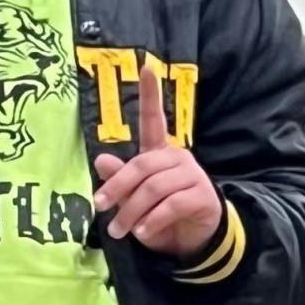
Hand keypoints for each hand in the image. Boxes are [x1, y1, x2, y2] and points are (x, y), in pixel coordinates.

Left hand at [92, 64, 221, 260]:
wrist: (193, 238)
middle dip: (118, 188)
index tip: (147, 66)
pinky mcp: (203, 196)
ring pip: (155, 188)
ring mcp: (192, 175)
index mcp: (159, 152)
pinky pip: (171, 205)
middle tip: (101, 207)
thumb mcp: (134, 197)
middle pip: (143, 166)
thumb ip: (120, 179)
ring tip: (120, 229)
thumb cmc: (159, 213)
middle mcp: (177, 157)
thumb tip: (101, 160)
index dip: (150, 94)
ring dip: (133, 211)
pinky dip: (152, 220)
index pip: (153, 119)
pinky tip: (143, 232)